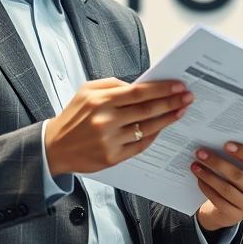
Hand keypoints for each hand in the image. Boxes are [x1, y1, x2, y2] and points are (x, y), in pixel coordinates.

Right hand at [44, 78, 191, 174]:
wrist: (54, 147)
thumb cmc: (73, 117)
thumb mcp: (86, 91)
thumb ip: (112, 85)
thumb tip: (141, 85)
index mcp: (100, 101)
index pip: (139, 92)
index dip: (162, 89)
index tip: (179, 85)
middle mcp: (106, 121)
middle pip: (147, 110)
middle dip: (171, 102)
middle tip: (188, 97)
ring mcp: (110, 141)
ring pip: (147, 128)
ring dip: (168, 119)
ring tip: (180, 111)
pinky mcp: (112, 158)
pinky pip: (140, 145)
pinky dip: (154, 135)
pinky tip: (163, 127)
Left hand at [192, 143, 242, 231]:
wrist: (230, 208)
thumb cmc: (237, 181)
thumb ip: (238, 159)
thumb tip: (216, 144)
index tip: (226, 144)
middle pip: (238, 175)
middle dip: (217, 162)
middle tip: (201, 153)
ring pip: (226, 188)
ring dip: (208, 175)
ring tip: (195, 165)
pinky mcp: (235, 215)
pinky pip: (218, 200)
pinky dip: (207, 188)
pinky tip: (199, 179)